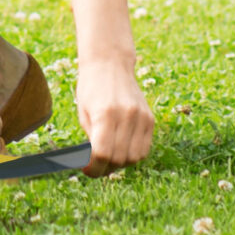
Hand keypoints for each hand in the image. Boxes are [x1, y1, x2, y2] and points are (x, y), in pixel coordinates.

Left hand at [75, 53, 153, 174]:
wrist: (110, 64)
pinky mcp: (150, 119)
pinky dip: (133, 155)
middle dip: (105, 168)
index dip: (93, 168)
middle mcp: (126, 116)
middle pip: (119, 159)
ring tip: (108, 157)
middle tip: (95, 166)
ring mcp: (141, 118)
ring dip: (120, 163)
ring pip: (134, 158)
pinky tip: (121, 149)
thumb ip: (90, 138)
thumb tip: (93, 164)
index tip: (86, 170)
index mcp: (105, 114)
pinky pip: (144, 149)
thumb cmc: (91, 88)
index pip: (102, 153)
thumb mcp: (84, 112)